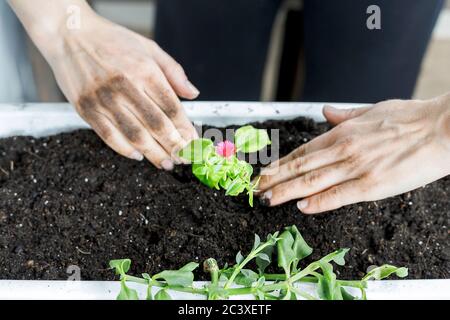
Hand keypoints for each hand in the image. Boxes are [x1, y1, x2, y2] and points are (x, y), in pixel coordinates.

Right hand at [9, 0, 198, 169]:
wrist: (70, 34)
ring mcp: (104, 99)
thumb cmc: (112, 40)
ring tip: (166, 163)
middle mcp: (125, 86)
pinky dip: (125, 150)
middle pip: (156, 125)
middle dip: (174, 146)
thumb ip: (174, 72)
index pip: (171, 107)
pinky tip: (138, 155)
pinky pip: (109, 136)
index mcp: (144, 70)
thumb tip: (193, 94)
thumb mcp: (149, 47)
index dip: (185, 129)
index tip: (193, 142)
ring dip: (154, 154)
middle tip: (183, 159)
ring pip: (135, 135)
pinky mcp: (87, 109)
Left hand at [257, 94, 449, 213]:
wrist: (442, 128)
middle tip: (255, 188)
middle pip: (300, 167)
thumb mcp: (372, 110)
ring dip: (286, 191)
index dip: (281, 163)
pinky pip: (338, 195)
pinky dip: (317, 201)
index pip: (303, 151)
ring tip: (267, 199)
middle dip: (275, 178)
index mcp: (342, 132)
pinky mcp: (371, 185)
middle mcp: (342, 149)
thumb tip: (326, 112)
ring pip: (311, 181)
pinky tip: (301, 206)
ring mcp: (355, 167)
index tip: (266, 171)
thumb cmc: (410, 118)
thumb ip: (346, 115)